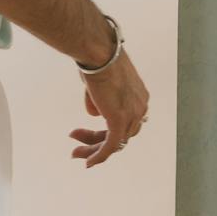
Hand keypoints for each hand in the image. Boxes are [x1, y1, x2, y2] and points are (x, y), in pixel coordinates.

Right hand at [70, 47, 149, 166]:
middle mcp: (141, 107)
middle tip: (78, 145)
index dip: (106, 129)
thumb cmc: (97, 59)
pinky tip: (88, 162)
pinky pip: (111, 146)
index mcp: (140, 96)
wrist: (98, 52)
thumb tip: (95, 112)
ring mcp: (132, 115)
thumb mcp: (100, 82)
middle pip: (121, 134)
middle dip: (97, 141)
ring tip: (76, 153)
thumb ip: (99, 99)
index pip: (126, 121)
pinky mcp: (120, 121)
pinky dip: (99, 156)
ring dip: (93, 149)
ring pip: (114, 143)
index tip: (89, 132)